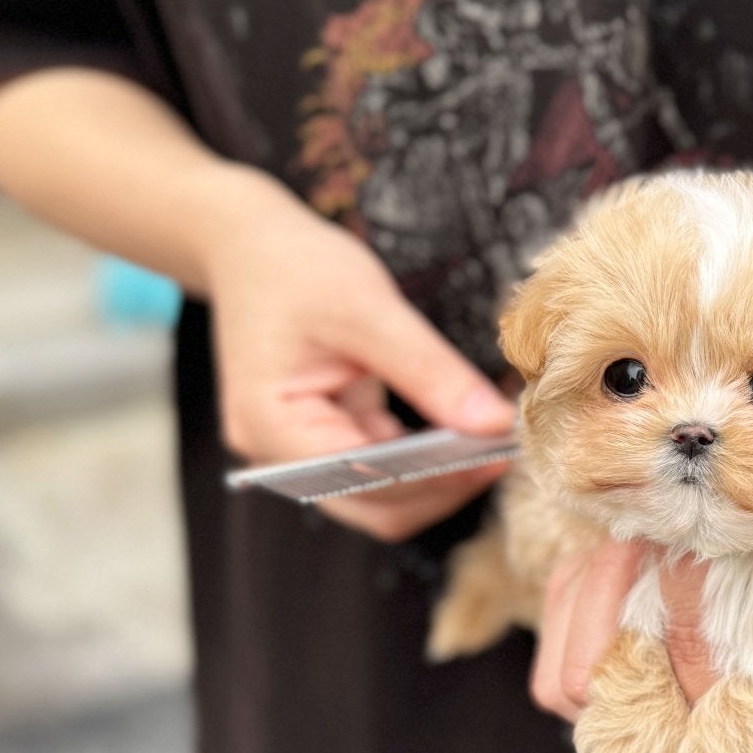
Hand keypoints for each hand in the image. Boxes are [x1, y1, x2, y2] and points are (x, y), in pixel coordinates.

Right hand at [204, 172, 515, 540]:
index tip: (494, 453)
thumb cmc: (295, 267)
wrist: (250, 247)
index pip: (362, 479)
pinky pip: (380, 466)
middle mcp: (277, 453)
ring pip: (381, 494)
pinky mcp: (323, 437)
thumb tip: (493, 424)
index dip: (433, 477)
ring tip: (489, 441)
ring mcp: (298, 451)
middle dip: (439, 486)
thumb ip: (431, 372)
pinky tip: (462, 431)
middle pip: (373, 505)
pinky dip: (422, 457)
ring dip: (436, 476)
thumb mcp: (369, 309)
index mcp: (271, 424)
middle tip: (502, 452)